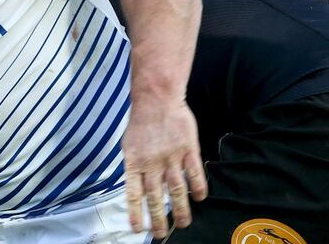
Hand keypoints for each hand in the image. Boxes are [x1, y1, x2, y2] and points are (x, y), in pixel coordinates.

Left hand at [121, 100, 205, 238]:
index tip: (138, 229)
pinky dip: (198, 188)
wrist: (157, 99)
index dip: (135, 212)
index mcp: (135, 162)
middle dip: (159, 219)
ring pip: (177, 190)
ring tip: (183, 223)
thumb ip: (134, 167)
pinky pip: (195, 174)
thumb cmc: (141, 122)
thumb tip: (137, 190)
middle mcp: (153, 163)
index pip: (133, 193)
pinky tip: (200, 198)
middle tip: (162, 233)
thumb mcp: (129, 145)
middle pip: (157, 197)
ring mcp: (172, 157)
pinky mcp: (188, 150)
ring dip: (181, 209)